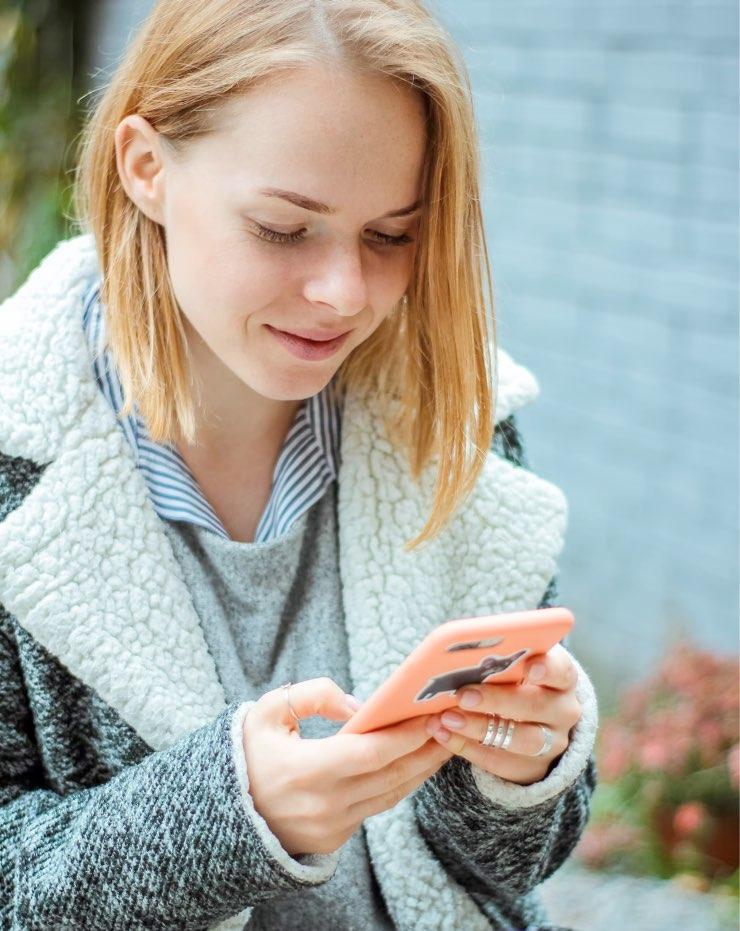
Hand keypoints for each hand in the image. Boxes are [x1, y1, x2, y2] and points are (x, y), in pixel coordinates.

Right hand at [242, 677, 452, 856]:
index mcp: (307, 770)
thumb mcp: (269, 711)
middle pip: (391, 775)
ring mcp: (331, 826)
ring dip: (420, 769)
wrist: (221, 812)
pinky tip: (414, 764)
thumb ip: (315, 696)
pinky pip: (376, 807)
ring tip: (444, 742)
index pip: (372, 753)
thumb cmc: (247, 753)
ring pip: (391, 794)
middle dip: (426, 749)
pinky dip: (398, 784)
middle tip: (452, 723)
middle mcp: (324, 804)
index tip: (432, 715)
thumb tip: (359, 705)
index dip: (407, 735)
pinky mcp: (334, 839)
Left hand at [423, 643, 582, 785]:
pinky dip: (467, 747)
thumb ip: (500, 656)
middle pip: (537, 706)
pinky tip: (443, 734)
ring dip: (480, 728)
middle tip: (463, 695)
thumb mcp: (516, 664)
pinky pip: (500, 762)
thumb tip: (464, 647)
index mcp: (563, 678)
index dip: (547, 669)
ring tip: (447, 718)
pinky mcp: (532, 768)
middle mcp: (563, 711)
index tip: (528, 667)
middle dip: (498, 700)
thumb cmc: (516, 679)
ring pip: (521, 739)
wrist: (533, 721)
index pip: (561, 671)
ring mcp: (551, 743)